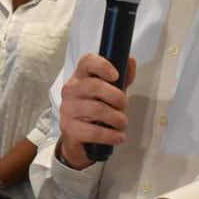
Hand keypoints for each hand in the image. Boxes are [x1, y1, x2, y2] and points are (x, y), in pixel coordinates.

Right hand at [58, 54, 135, 168]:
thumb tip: (130, 61)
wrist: (78, 136)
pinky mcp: (69, 128)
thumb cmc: (95, 109)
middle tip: (124, 105)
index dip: (102, 66)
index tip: (116, 75)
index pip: (87, 62)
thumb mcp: (110, 91)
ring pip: (96, 110)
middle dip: (116, 97)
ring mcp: (68, 109)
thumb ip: (122, 77)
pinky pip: (93, 131)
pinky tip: (118, 136)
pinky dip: (110, 135)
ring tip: (122, 123)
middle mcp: (71, 90)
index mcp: (81, 76)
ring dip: (116, 118)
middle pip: (94, 86)